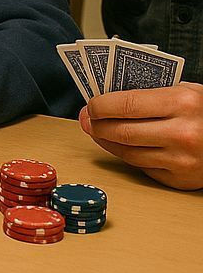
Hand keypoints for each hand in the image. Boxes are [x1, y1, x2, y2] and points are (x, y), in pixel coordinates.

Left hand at [80, 84, 202, 190]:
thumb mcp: (185, 91)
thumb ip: (148, 94)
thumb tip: (105, 98)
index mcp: (182, 103)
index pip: (124, 104)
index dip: (99, 106)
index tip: (90, 105)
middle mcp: (182, 134)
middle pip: (121, 132)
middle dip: (96, 125)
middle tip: (87, 120)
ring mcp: (183, 160)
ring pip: (128, 153)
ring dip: (107, 142)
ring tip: (99, 132)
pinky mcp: (182, 181)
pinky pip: (143, 168)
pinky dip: (128, 157)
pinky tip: (121, 146)